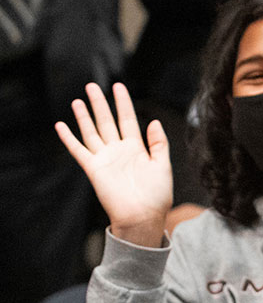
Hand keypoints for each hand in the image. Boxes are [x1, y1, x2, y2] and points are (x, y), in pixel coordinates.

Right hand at [55, 83, 171, 247]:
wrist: (142, 216)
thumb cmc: (157, 195)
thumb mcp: (163, 166)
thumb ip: (159, 143)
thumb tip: (154, 121)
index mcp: (137, 148)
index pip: (128, 119)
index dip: (123, 103)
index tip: (118, 86)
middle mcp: (119, 151)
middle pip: (107, 121)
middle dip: (100, 103)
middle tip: (92, 86)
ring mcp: (105, 158)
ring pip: (92, 132)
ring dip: (84, 116)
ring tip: (78, 99)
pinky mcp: (93, 169)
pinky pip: (78, 150)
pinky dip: (69, 138)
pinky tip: (61, 125)